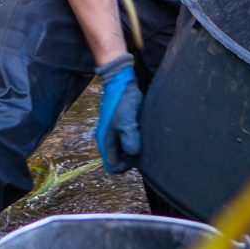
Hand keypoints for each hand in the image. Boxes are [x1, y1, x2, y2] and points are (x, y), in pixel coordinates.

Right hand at [95, 57, 142, 174]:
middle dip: (131, 158)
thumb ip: (128, 134)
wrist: (122, 81)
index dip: (126, 165)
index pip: (113, 166)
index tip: (137, 155)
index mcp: (105, 141)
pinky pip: (128, 142)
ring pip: (124, 152)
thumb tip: (133, 153)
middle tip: (143, 146)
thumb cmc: (123, 99)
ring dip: (134, 149)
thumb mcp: (126, 117)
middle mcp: (109, 140)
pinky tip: (143, 133)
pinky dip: (135, 141)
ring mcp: (114, 134)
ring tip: (144, 138)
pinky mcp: (121, 128)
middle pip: (119, 160)